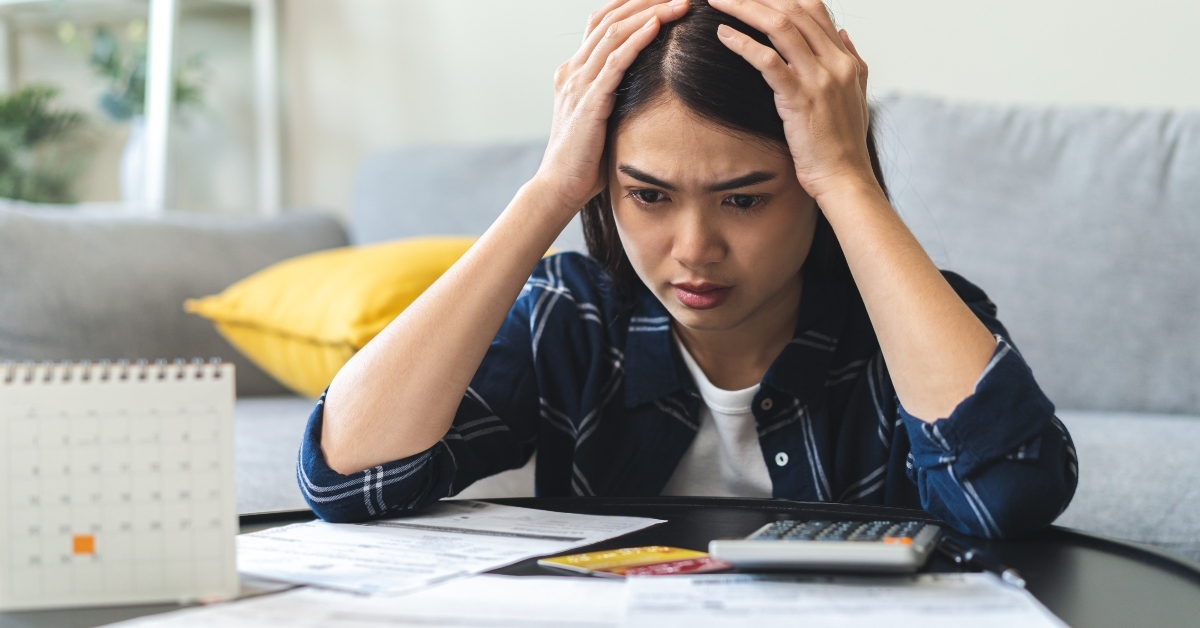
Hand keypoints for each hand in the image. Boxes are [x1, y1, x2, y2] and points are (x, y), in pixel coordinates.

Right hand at [533, 0, 689, 214]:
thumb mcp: (600, 118)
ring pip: (613, 33)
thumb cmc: (585, 160)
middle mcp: (573, 71)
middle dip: (646, 1)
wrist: (559, 187)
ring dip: (649, 13)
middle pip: (609, 19)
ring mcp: (578, 84)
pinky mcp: (589, 102)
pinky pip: (614, 63)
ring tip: (678, 3)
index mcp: (574, 72)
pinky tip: (658, 26)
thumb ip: (613, 97)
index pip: (602, 22)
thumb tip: (644, 90)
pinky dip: (637, 41)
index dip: (632, 4)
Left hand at [710, 0, 874, 202]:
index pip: (814, 9)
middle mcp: (836, 62)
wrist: (845, 179)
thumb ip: (852, 61)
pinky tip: (722, 35)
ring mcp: (819, 79)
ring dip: (745, 9)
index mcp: (846, 60)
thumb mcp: (856, 96)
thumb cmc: (843, 146)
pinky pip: (767, 60)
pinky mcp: (799, 98)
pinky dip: (742, 44)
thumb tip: (843, 34)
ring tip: (718, 2)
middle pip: (794, 10)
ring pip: (780, 27)